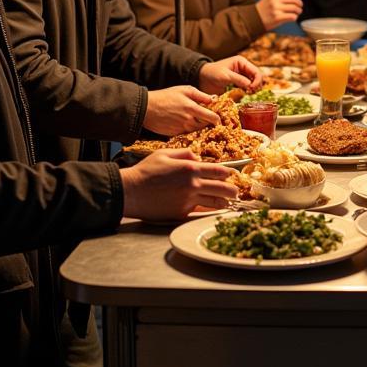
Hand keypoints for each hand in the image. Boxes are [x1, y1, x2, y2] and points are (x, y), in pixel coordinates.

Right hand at [119, 149, 237, 220]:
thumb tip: (198, 157)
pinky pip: (199, 211)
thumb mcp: (166, 153)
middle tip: (236, 192)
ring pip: (214, 203)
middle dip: (233, 191)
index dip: (229, 173)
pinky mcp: (181, 213)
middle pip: (223, 189)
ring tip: (227, 201)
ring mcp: (188, 201)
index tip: (234, 174)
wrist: (130, 192)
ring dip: (223, 202)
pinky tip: (209, 207)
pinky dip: (205, 209)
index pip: (219, 171)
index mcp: (191, 168)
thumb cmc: (146, 171)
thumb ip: (186, 153)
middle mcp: (193, 185)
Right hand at [145, 85, 219, 135]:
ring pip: (196, 130)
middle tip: (206, 118)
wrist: (147, 108)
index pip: (211, 117)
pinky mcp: (175, 134)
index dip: (217, 119)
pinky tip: (184, 122)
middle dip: (207, 122)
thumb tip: (213, 99)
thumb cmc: (166, 96)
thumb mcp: (184, 90)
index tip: (218, 119)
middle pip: (204, 125)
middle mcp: (188, 120)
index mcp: (192, 108)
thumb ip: (201, 95)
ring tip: (194, 118)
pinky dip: (188, 129)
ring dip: (198, 126)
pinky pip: (186, 133)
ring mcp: (181, 128)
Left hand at [199, 56, 262, 93]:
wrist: (202, 78)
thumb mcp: (225, 76)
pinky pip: (247, 87)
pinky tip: (245, 95)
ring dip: (253, 89)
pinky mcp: (238, 83)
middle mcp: (243, 68)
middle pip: (257, 77)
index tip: (251, 89)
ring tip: (248, 94)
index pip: (256, 71)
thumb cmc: (212, 73)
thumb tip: (251, 86)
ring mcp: (241, 75)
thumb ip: (238, 80)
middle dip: (256, 85)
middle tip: (250, 93)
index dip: (257, 81)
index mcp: (241, 62)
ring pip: (254, 82)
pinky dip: (248, 91)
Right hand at [255, 0, 303, 29]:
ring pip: (294, 8)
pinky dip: (295, 17)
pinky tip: (293, 18)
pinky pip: (292, 16)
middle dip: (299, 3)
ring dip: (298, 10)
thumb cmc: (263, 10)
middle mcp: (274, 0)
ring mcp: (275, 9)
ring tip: (298, 12)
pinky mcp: (277, 18)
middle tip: (300, 6)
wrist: (253, 20)